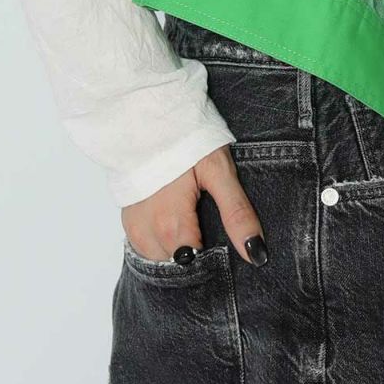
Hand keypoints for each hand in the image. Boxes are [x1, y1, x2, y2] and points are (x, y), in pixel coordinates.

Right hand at [121, 143, 268, 265]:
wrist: (151, 115)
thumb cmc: (189, 140)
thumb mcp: (220, 172)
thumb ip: (237, 213)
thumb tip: (255, 254)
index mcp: (171, 225)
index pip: (194, 269)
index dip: (214, 262)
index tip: (225, 247)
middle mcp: (147, 232)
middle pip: (177, 266)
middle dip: (197, 257)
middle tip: (213, 230)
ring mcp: (134, 227)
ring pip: (160, 259)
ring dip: (178, 251)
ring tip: (197, 224)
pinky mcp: (128, 219)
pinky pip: (145, 247)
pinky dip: (163, 243)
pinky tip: (178, 224)